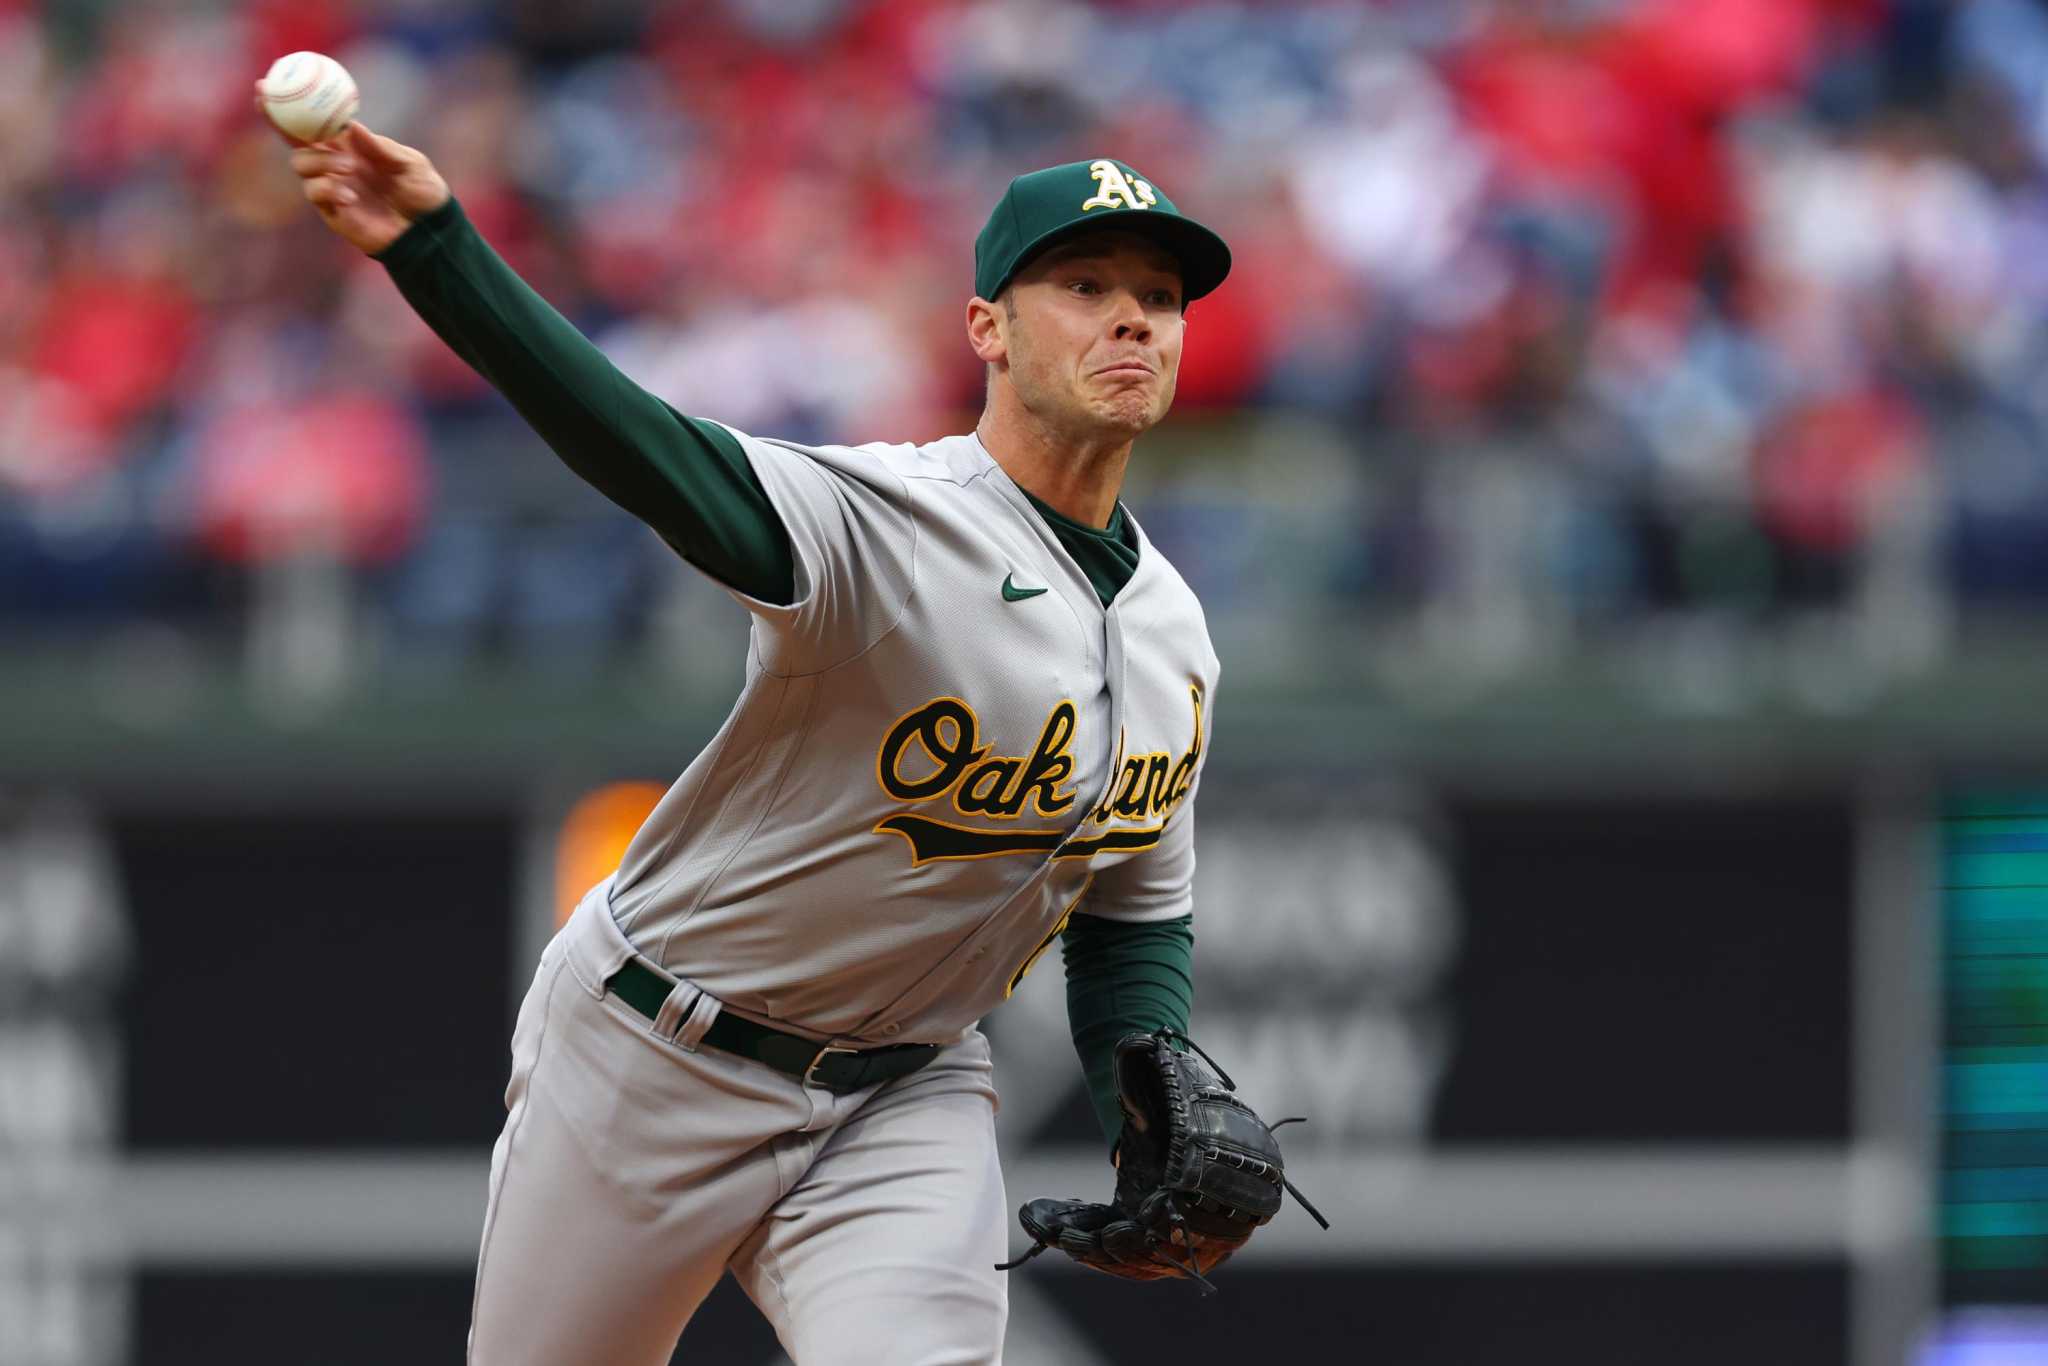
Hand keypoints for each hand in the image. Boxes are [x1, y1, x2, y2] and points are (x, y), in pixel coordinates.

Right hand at [259, 95, 448, 255]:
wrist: (429, 230)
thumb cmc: (423, 192)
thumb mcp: (410, 164)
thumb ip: (382, 148)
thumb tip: (351, 126)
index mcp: (351, 145)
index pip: (315, 120)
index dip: (290, 104)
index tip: (267, 84)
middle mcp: (334, 163)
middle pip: (294, 141)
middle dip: (280, 124)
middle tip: (281, 112)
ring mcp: (331, 186)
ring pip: (301, 165)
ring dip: (320, 161)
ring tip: (350, 167)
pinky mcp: (332, 211)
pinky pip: (316, 195)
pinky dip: (328, 190)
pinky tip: (350, 196)